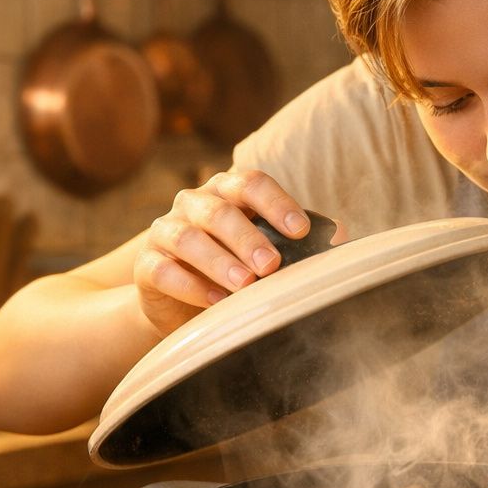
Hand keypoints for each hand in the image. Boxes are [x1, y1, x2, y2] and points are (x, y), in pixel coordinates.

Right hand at [133, 170, 311, 334]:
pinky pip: (162, 270)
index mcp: (229, 192)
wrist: (185, 305)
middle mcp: (194, 204)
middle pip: (219, 211)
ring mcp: (165, 231)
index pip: (251, 183)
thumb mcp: (270, 253)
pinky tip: (217, 302)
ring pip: (188, 238)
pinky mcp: (146, 265)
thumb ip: (302, 242)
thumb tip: (341, 233)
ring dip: (219, 262)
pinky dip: (191, 286)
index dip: (277, 203)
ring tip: (245, 285)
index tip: (301, 231)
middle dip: (248, 238)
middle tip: (271, 265)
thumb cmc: (240, 268)